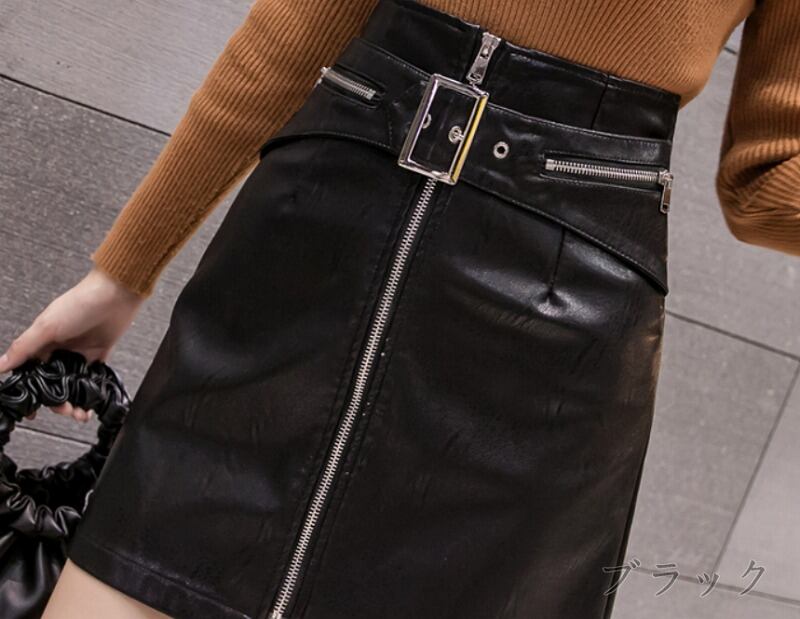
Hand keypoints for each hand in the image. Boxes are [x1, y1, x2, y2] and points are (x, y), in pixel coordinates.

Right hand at [0, 266, 144, 421]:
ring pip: (72, 384)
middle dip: (56, 401)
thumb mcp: (46, 326)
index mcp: (42, 343)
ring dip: (75, 401)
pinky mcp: (98, 355)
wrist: (116, 295)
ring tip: (79, 413)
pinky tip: (92, 404)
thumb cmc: (79, 303)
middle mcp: (59, 350)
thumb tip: (0, 366)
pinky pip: (92, 379)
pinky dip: (91, 392)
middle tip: (63, 410)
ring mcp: (79, 354)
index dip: (30, 392)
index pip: (29, 372)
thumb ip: (24, 347)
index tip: (31, 410)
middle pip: (52, 383)